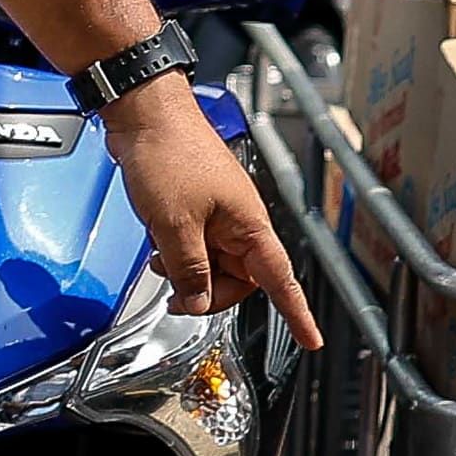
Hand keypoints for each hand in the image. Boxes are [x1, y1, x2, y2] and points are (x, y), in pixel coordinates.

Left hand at [101, 75, 318, 348]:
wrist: (144, 116)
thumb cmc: (168, 153)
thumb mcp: (174, 223)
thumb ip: (188, 268)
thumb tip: (196, 301)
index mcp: (249, 225)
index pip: (280, 280)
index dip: (297, 313)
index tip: (311, 339)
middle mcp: (239, 223)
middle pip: (239, 281)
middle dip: (209, 293)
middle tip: (178, 295)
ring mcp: (217, 216)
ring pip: (211, 266)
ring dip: (187, 273)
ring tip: (161, 262)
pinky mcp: (194, 210)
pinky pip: (193, 247)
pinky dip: (176, 255)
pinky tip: (157, 248)